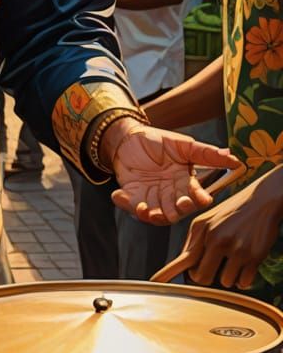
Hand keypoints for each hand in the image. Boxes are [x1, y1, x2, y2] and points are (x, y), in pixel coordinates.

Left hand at [106, 120, 240, 223]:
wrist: (128, 137)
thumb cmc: (158, 141)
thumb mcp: (183, 145)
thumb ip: (206, 153)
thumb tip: (235, 159)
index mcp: (185, 183)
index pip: (195, 196)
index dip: (199, 199)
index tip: (203, 199)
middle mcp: (170, 194)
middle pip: (176, 210)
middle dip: (176, 211)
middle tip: (176, 207)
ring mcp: (151, 196)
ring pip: (155, 213)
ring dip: (150, 214)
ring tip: (144, 210)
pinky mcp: (132, 195)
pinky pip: (130, 205)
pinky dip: (124, 203)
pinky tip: (118, 195)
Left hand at [171, 167, 282, 288]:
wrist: (261, 201)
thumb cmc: (232, 212)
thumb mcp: (207, 220)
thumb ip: (194, 241)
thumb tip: (185, 264)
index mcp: (201, 230)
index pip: (183, 257)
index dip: (167, 272)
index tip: (154, 282)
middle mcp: (216, 239)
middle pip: (202, 277)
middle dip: (204, 278)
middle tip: (211, 269)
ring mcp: (235, 248)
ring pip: (224, 282)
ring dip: (227, 277)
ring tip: (232, 261)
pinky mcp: (253, 256)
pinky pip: (243, 283)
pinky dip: (243, 280)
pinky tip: (243, 266)